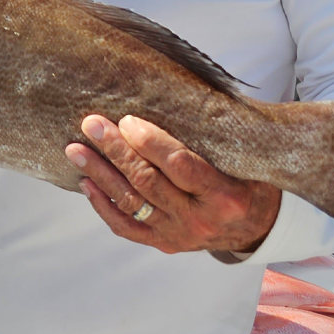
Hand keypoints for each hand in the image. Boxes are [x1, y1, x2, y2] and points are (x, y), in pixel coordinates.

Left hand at [67, 114, 281, 255]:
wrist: (257, 227)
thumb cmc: (249, 181)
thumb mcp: (246, 159)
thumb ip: (216, 135)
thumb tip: (180, 91)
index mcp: (225, 196)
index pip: (181, 166)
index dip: (151, 143)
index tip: (127, 120)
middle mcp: (200, 220)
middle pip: (148, 182)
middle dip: (116, 151)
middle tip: (91, 125)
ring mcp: (179, 235)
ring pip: (131, 203)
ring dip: (100, 174)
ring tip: (75, 150)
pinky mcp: (164, 243)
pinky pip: (126, 227)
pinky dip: (103, 205)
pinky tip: (85, 183)